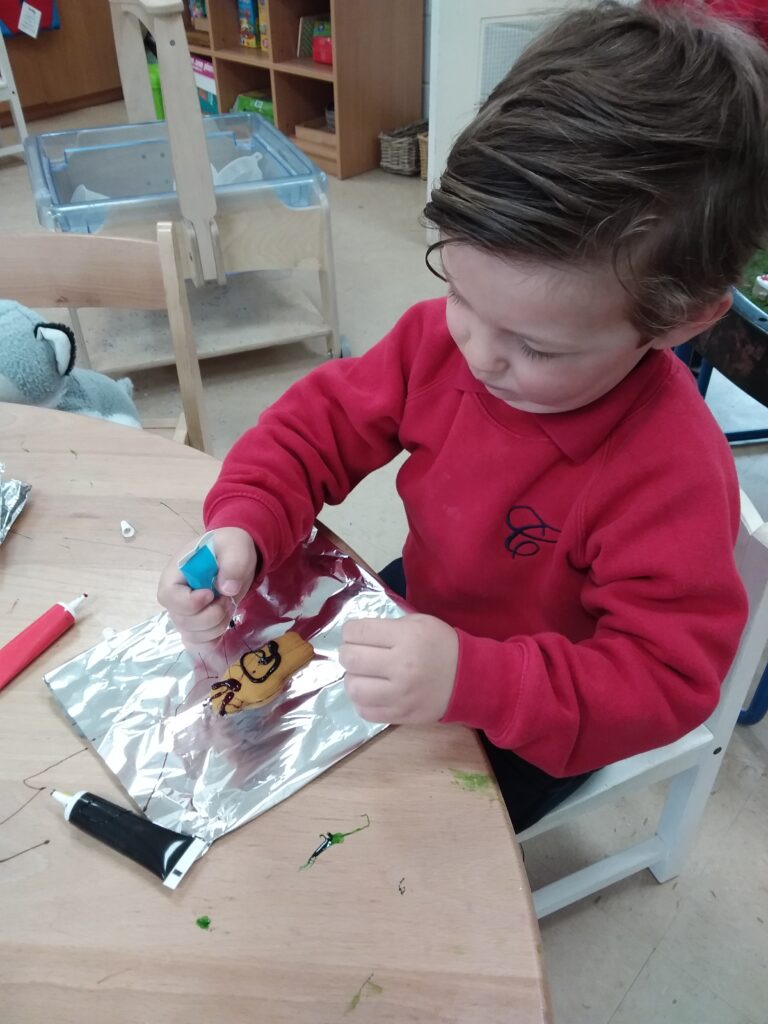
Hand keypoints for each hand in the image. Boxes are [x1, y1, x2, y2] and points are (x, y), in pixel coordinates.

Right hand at [157, 527, 258, 649]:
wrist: (234, 556)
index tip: (211, 593)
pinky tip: (224, 624)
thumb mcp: (235, 547)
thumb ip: (233, 564)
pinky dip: (214, 640)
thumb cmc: (229, 547)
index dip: (190, 602)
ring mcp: (184, 613)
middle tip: (227, 597)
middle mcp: (175, 597)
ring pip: (192, 635)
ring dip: (217, 626)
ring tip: (227, 605)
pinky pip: (198, 644)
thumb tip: (227, 589)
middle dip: (212, 615)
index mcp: (175, 574)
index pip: (169, 597)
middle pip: (182, 621)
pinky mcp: (196, 625)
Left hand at [340, 614, 458, 723]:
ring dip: (353, 678)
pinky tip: (372, 692)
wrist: (469, 679)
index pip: (358, 631)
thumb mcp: (420, 622)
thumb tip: (356, 635)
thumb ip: (388, 626)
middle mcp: (401, 666)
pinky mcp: (400, 715)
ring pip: (354, 688)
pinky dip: (363, 701)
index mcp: (406, 637)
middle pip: (351, 659)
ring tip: (363, 675)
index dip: (350, 631)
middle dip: (347, 653)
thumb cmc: (442, 645)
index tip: (355, 634)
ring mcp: (400, 694)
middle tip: (356, 653)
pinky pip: (365, 711)